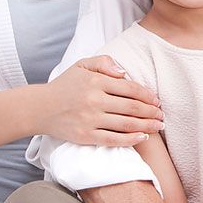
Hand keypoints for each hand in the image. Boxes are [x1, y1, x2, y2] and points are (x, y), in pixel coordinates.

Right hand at [38, 55, 163, 145]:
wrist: (39, 108)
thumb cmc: (65, 86)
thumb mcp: (82, 65)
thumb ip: (104, 62)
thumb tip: (124, 72)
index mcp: (96, 82)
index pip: (130, 88)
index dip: (147, 95)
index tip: (157, 100)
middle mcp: (94, 101)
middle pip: (132, 108)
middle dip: (151, 112)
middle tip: (162, 115)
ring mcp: (90, 120)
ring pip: (126, 124)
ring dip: (147, 126)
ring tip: (159, 126)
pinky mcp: (86, 136)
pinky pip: (113, 140)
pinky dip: (130, 140)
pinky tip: (143, 137)